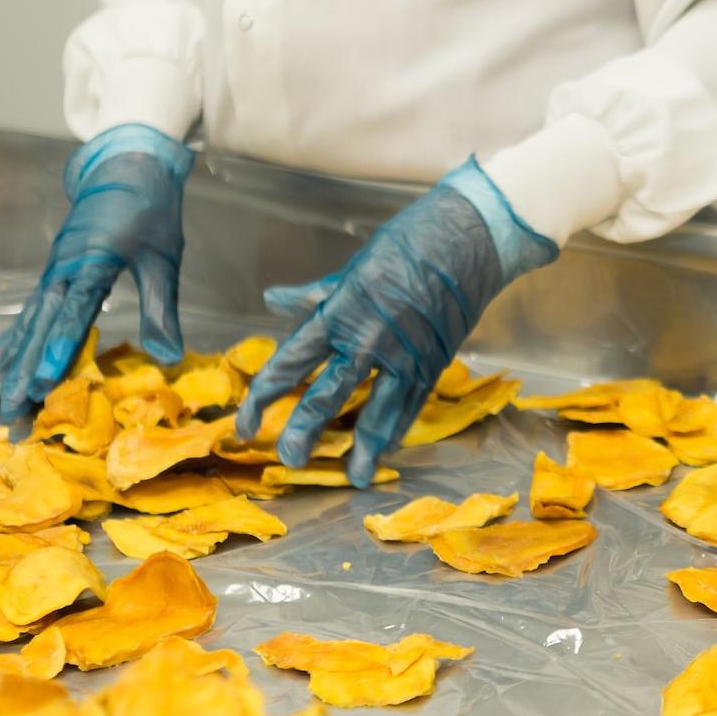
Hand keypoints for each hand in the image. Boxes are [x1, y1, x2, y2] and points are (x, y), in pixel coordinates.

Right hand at [0, 124, 193, 418]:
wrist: (125, 166)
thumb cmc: (150, 211)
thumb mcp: (163, 258)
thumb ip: (161, 308)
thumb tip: (167, 356)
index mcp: (92, 262)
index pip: (73, 312)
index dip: (58, 349)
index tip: (42, 383)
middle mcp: (63, 270)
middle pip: (39, 327)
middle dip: (21, 371)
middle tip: (6, 410)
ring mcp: (52, 273)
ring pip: (26, 326)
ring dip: (8, 365)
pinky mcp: (51, 276)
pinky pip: (27, 316)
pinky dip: (12, 344)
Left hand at [235, 158, 557, 485]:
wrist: (470, 239)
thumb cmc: (409, 243)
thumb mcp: (353, 267)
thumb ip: (315, 295)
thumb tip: (273, 300)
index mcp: (339, 312)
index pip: (290, 363)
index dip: (263, 396)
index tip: (245, 421)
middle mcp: (368, 340)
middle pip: (327, 397)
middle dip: (304, 432)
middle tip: (287, 458)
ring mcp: (405, 356)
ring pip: (378, 412)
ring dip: (363, 447)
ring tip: (355, 476)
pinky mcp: (436, 362)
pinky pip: (412, 405)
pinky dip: (398, 429)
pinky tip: (389, 448)